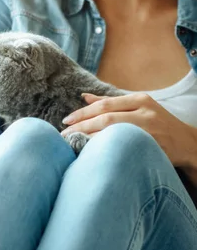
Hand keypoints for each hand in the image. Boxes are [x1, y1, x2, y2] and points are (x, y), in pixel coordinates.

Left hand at [61, 93, 196, 166]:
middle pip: (105, 117)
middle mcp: (145, 111)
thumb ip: (112, 103)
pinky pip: (121, 146)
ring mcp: (149, 129)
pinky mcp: (151, 146)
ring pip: (112, 131)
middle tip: (64, 135)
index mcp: (140, 99)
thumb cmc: (158, 124)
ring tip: (71, 143)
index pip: (104, 105)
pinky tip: (89, 152)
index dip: (82, 113)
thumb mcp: (138, 107)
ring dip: (88, 138)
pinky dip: (103, 148)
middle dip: (81, 126)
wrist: (188, 143)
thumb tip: (84, 96)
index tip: (66, 121)